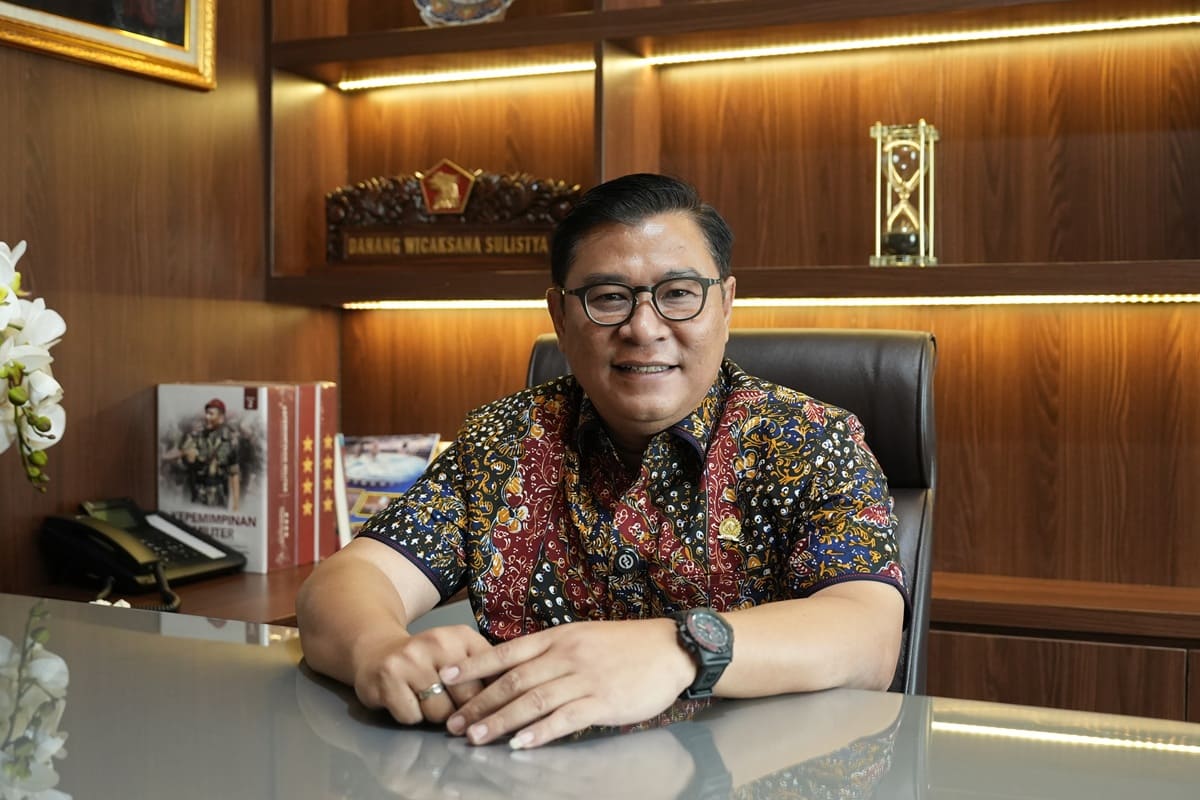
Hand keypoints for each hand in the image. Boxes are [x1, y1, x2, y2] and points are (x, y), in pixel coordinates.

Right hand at [351, 624, 495, 725]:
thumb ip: (486, 671)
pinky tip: (406, 700)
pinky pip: (412, 716)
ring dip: (435, 716)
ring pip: (440, 712)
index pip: (492, 676)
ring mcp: (411, 659)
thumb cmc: (426, 660)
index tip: (494, 711)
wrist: (376, 651)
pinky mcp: (388, 678)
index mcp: (462, 636)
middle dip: (463, 712)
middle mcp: (438, 642)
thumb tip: (515, 698)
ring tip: (426, 699)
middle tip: (453, 707)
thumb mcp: (459, 653)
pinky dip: (411, 716)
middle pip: (469, 699)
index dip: (494, 700)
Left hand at [439, 618, 695, 748]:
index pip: (507, 651)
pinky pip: (564, 718)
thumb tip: (516, 668)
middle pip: (513, 680)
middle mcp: (566, 655)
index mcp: (558, 637)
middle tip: (453, 722)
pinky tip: (520, 744)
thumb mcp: (584, 636)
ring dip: (500, 720)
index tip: (447, 675)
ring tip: (475, 737)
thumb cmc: (626, 645)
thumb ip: (552, 651)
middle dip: (479, 702)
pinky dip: (540, 732)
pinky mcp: (602, 701)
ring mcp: (584, 678)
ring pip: (532, 700)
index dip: (475, 665)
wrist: (671, 648)